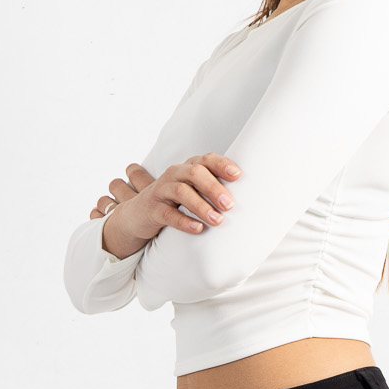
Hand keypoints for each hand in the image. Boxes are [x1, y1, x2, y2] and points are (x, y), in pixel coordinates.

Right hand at [96, 153, 241, 258]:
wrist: (138, 215)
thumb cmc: (175, 203)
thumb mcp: (193, 191)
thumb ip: (214, 189)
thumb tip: (249, 197)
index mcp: (187, 168)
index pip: (206, 160)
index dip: (221, 164)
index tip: (238, 176)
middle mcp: (174, 175)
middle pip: (195, 173)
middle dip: (214, 188)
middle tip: (230, 205)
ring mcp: (161, 191)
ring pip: (181, 192)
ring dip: (201, 206)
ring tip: (217, 220)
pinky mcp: (152, 210)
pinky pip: (168, 214)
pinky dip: (184, 221)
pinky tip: (198, 229)